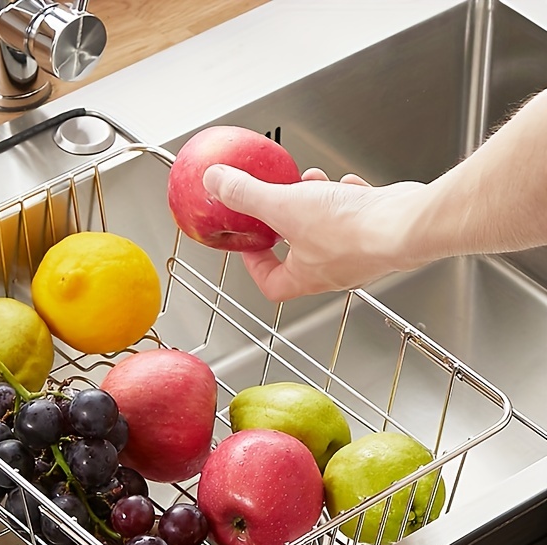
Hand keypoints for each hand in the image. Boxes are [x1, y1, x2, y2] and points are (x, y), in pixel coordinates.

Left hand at [202, 164, 426, 301]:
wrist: (408, 223)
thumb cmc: (352, 230)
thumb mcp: (284, 206)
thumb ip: (246, 195)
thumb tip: (216, 182)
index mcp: (306, 277)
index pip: (270, 284)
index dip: (255, 264)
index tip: (249, 244)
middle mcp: (333, 270)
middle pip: (299, 252)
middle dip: (286, 224)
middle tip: (278, 204)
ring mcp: (360, 252)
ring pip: (329, 230)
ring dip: (316, 205)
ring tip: (310, 184)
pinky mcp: (380, 231)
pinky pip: (358, 216)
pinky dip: (347, 197)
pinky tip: (345, 183)